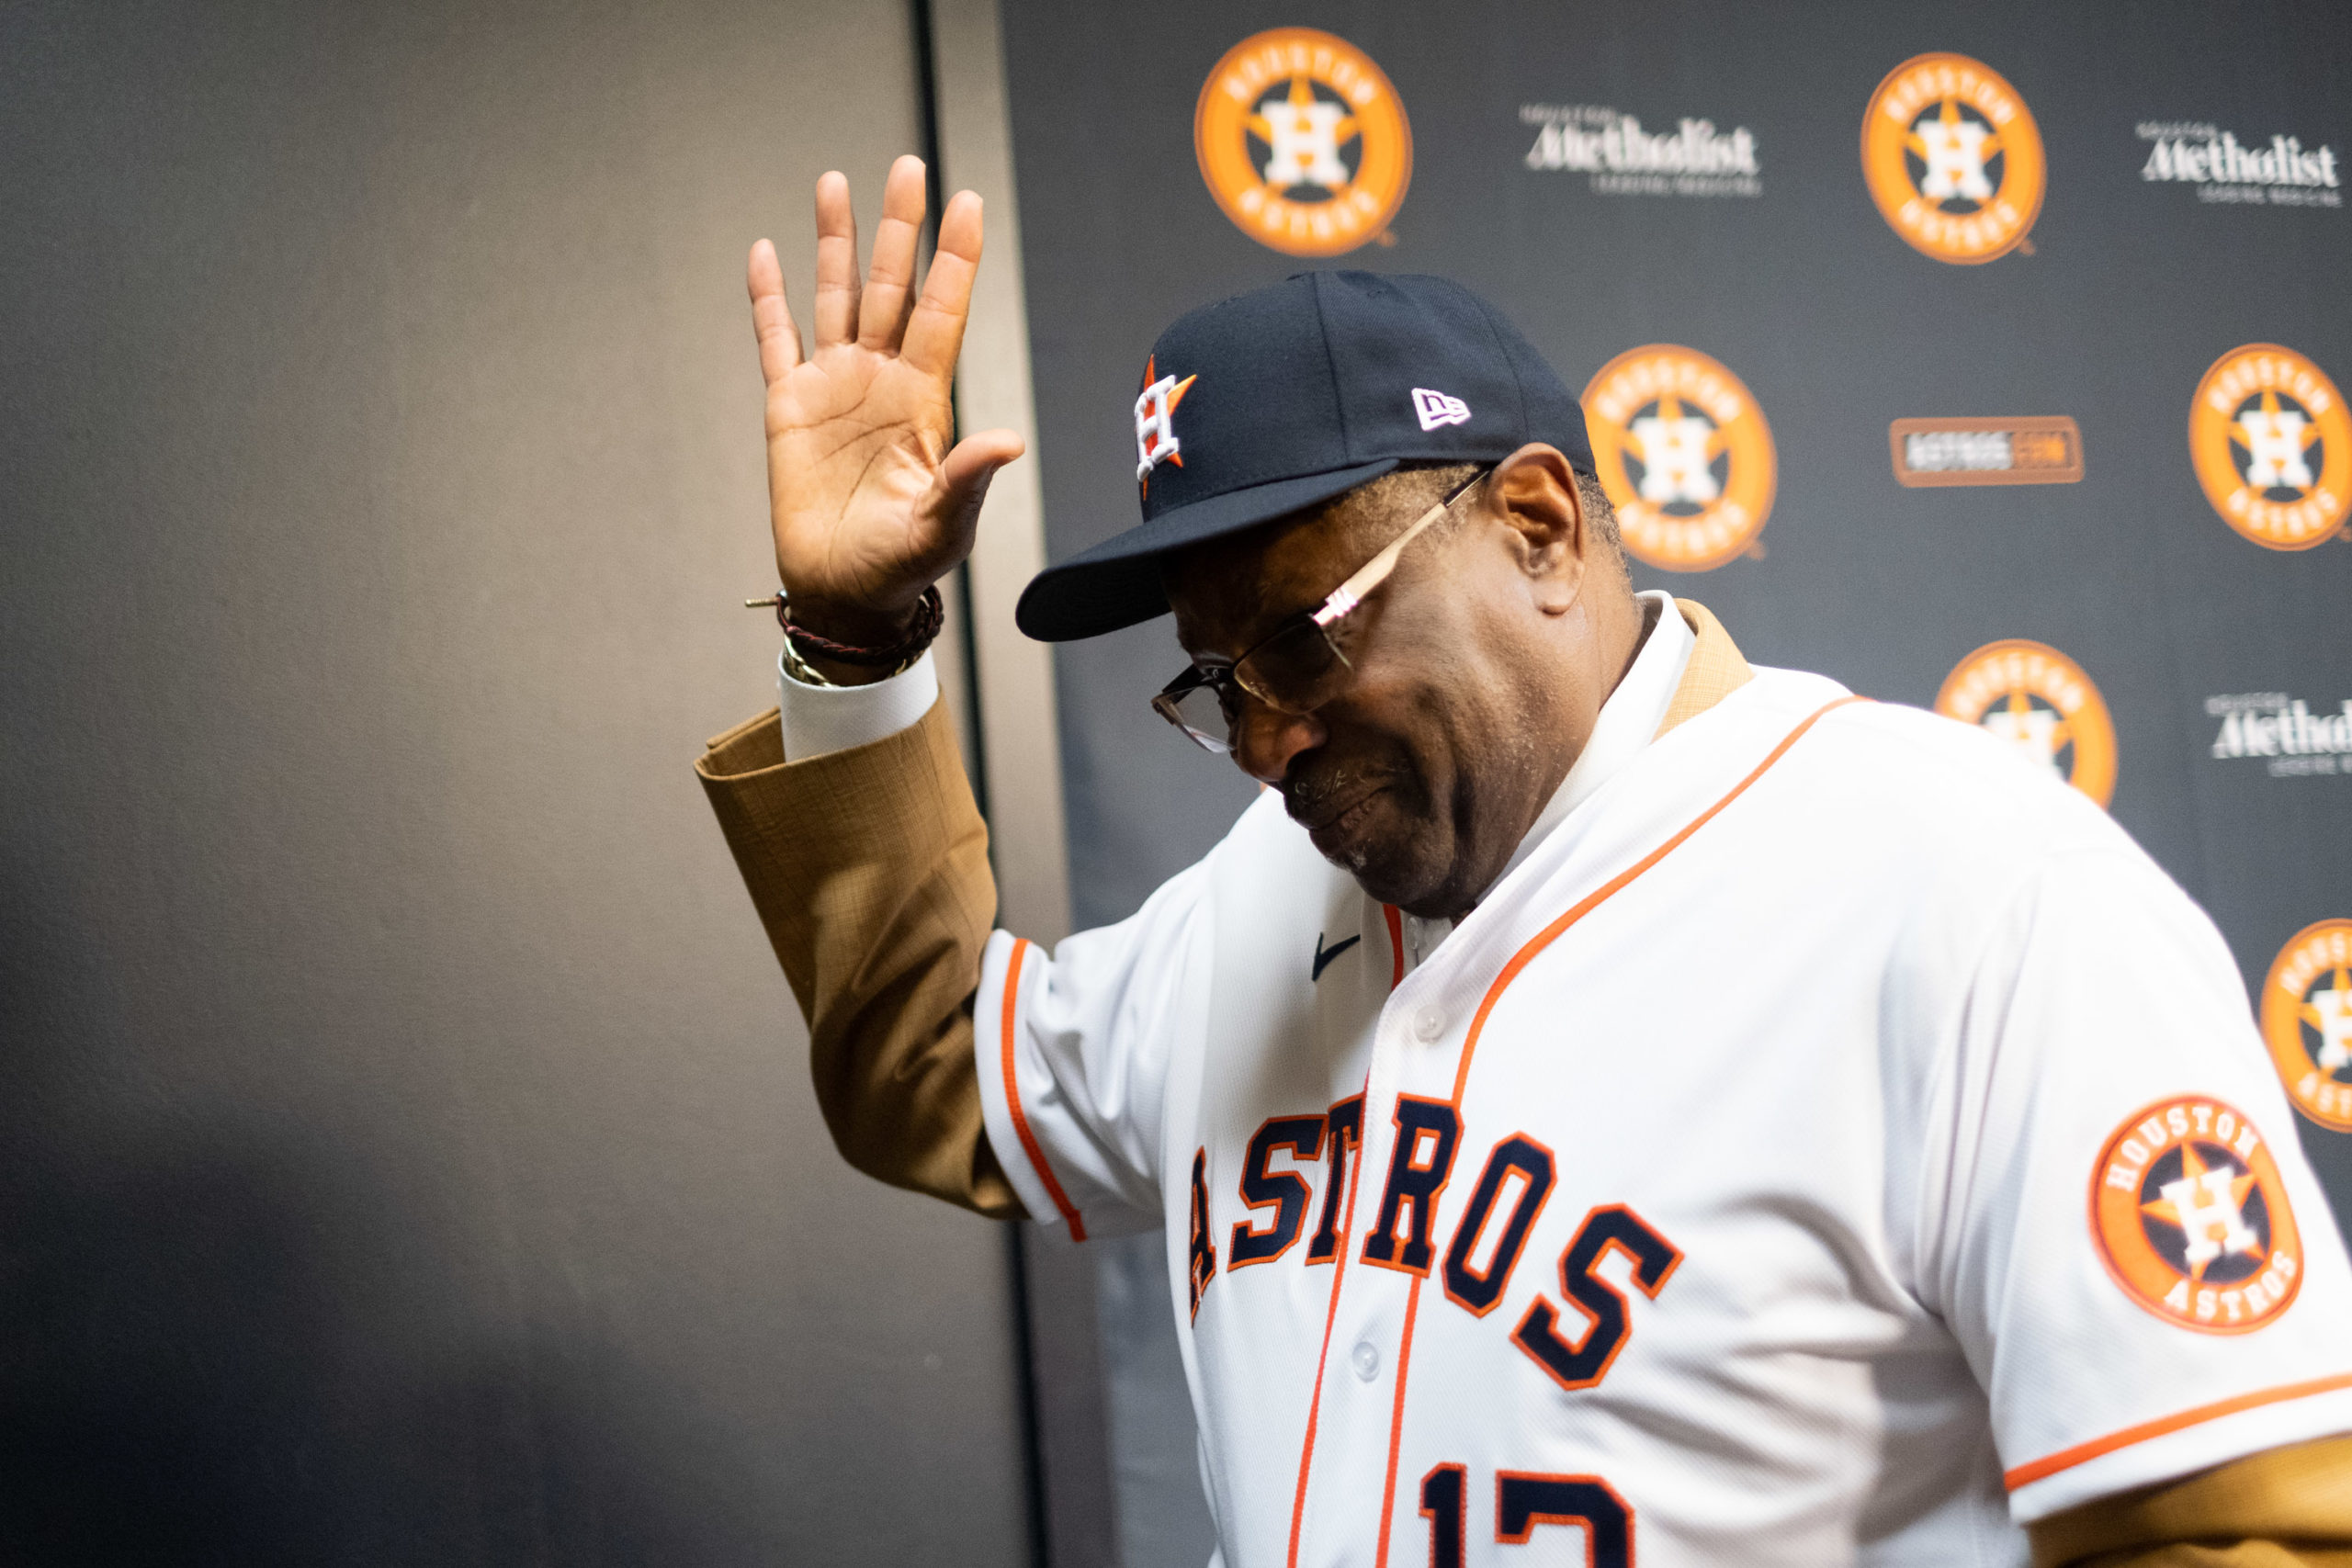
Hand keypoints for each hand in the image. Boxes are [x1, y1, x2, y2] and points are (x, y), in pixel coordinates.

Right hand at [748, 155, 1023, 663]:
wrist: (845, 593)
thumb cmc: (901, 566)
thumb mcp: (942, 526)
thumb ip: (968, 479)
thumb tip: (1009, 441)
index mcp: (923, 399)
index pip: (942, 311)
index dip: (955, 258)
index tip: (967, 203)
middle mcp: (881, 380)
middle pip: (890, 285)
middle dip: (899, 227)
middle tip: (910, 166)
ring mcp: (834, 387)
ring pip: (834, 297)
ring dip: (835, 241)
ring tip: (835, 181)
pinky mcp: (788, 407)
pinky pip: (775, 340)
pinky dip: (768, 298)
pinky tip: (764, 252)